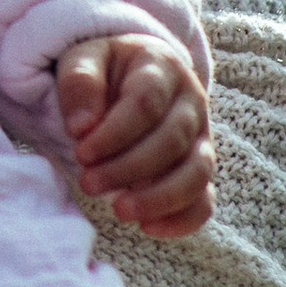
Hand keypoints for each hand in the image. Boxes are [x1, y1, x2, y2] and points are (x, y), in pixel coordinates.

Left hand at [55, 34, 214, 237]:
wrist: (127, 73)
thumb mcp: (83, 58)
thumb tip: (81, 127)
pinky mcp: (201, 168)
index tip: (81, 152)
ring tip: (119, 211)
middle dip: (128, 168)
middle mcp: (192, 102)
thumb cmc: (102, 68)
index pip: (146, 102)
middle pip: (171, 141)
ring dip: (158, 198)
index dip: (114, 132)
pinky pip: (205, 199)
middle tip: (88, 184)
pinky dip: (184, 219)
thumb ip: (80, 83)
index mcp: (162, 66)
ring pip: (196, 173)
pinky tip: (149, 228)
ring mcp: (202, 137)